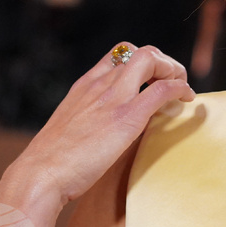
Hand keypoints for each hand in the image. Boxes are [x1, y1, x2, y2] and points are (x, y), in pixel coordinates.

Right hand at [7, 43, 195, 206]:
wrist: (38, 176)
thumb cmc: (51, 162)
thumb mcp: (68, 127)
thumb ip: (87, 118)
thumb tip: (103, 128)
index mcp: (84, 85)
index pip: (119, 54)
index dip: (143, 62)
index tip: (152, 79)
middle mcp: (99, 84)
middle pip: (140, 51)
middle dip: (163, 62)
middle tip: (173, 83)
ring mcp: (113, 98)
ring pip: (152, 59)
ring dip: (174, 71)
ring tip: (182, 89)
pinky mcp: (127, 117)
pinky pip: (163, 89)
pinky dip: (181, 88)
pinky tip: (187, 100)